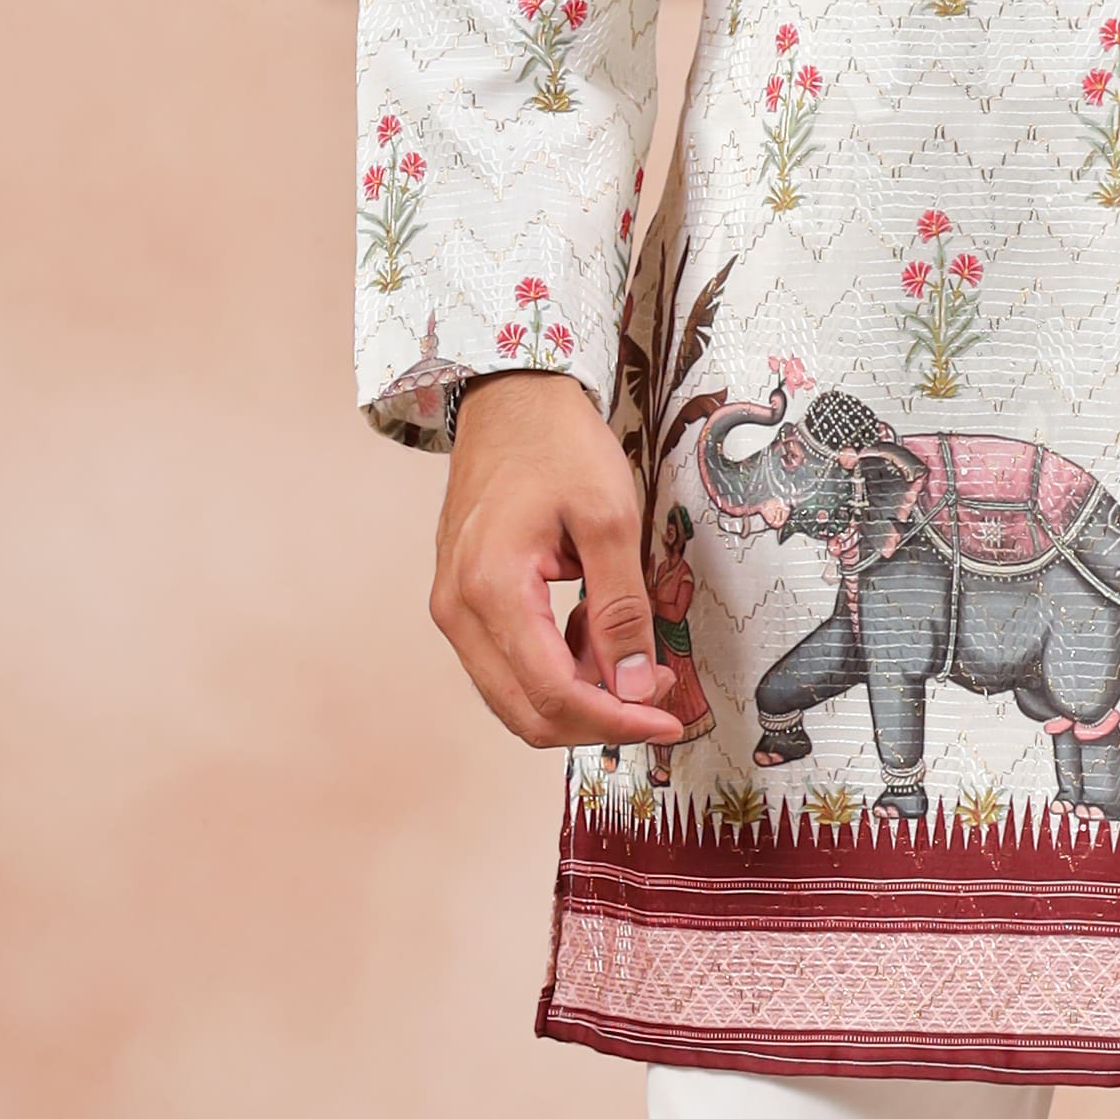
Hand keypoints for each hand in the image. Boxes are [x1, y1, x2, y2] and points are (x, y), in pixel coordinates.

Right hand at [430, 370, 689, 756]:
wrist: (511, 399)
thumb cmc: (556, 443)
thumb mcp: (610, 519)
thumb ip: (623, 610)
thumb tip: (637, 687)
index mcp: (490, 589)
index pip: (553, 694)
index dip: (616, 720)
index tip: (667, 719)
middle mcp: (457, 609)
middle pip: (526, 712)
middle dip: (598, 717)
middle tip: (657, 695)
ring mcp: (453, 607)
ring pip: (515, 695)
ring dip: (578, 694)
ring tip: (628, 650)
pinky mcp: (461, 601)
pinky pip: (507, 664)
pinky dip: (556, 668)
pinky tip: (593, 630)